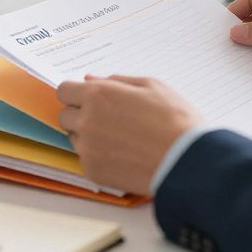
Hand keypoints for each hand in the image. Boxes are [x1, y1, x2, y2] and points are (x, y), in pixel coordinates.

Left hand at [56, 75, 201, 195]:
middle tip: (108, 117)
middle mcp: (87, 121)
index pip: (64, 90)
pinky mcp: (94, 171)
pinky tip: (123, 154)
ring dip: (89, 135)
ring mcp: (88, 149)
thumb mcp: (151, 86)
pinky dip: (99, 156)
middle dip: (81, 114)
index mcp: (98, 95)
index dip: (76, 93)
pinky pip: (86, 159)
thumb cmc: (175, 118)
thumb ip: (116, 81)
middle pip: (65, 115)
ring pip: (75, 138)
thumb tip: (90, 80)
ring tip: (121, 137)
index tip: (89, 97)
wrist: (186, 160)